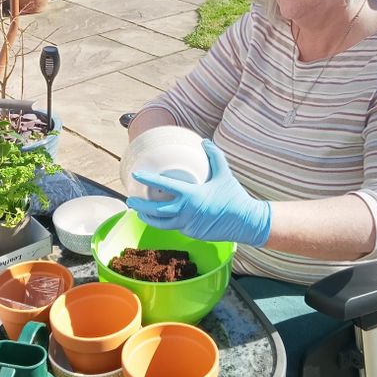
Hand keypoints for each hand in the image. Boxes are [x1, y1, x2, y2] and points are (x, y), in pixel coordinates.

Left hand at [127, 140, 271, 246]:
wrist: (246, 222)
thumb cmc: (235, 197)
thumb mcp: (224, 173)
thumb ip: (214, 156)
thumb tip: (204, 142)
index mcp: (192, 195)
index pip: (164, 186)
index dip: (148, 180)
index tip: (136, 175)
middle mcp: (186, 212)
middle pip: (156, 210)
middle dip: (140, 205)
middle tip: (130, 199)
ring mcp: (188, 225)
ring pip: (161, 224)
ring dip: (148, 218)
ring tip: (139, 212)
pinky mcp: (192, 234)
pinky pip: (175, 227)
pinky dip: (165, 223)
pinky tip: (160, 219)